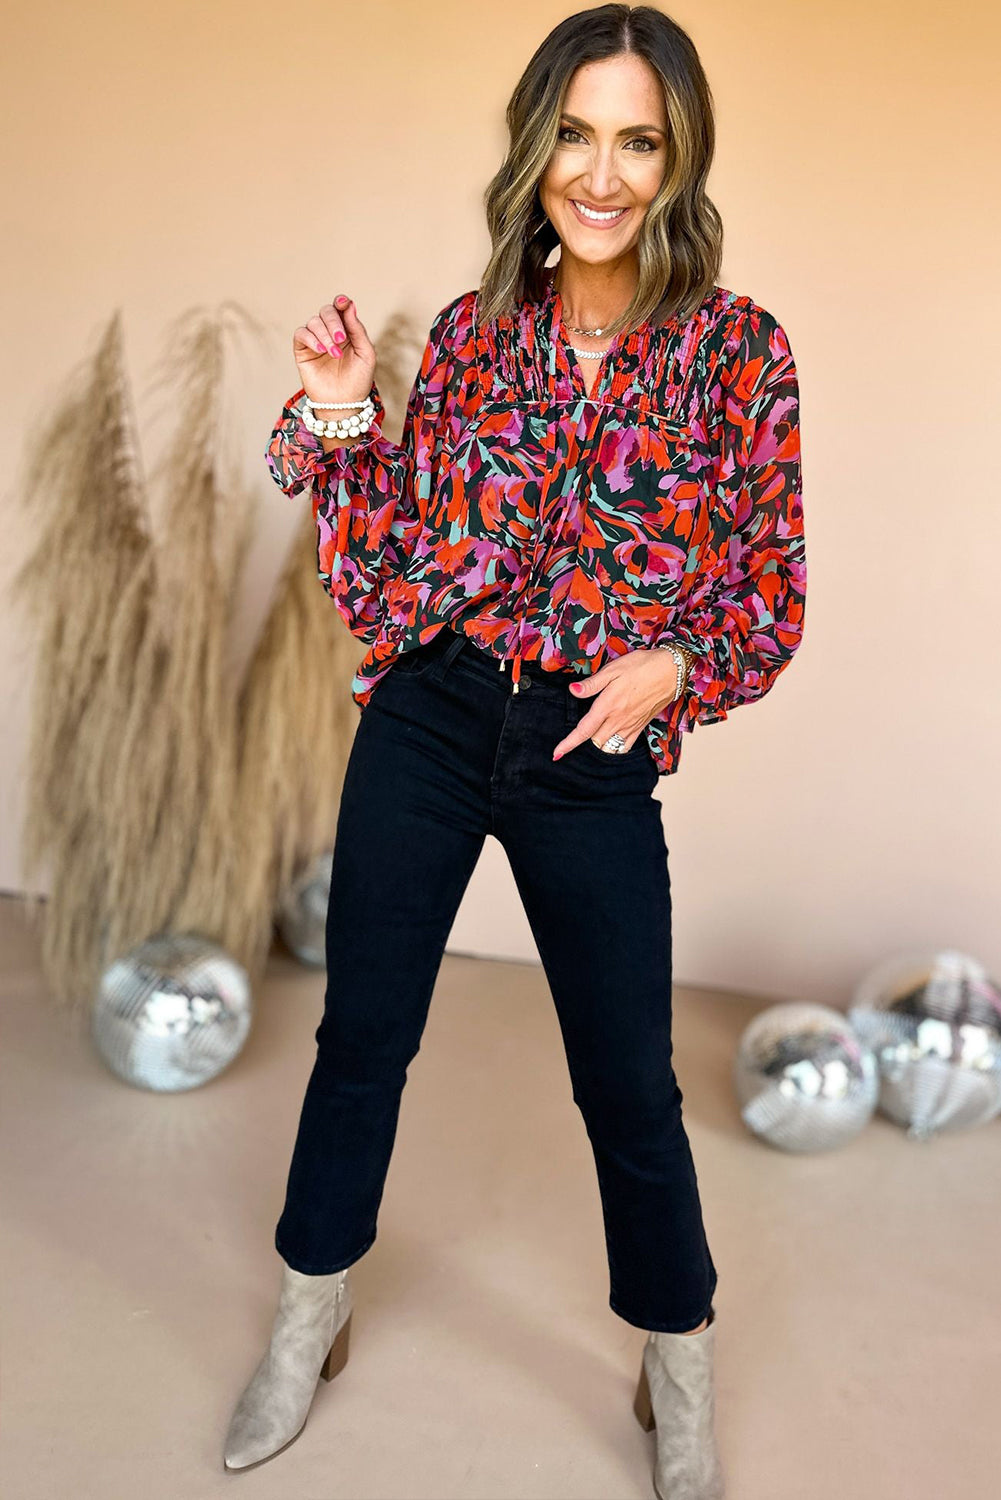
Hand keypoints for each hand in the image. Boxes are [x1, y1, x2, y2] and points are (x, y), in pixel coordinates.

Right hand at [292, 293, 376, 406]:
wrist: (344, 403)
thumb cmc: (358, 380)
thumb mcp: (366, 354)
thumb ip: (358, 330)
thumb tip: (349, 305)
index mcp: (347, 331)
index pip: (341, 309)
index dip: (341, 302)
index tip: (343, 303)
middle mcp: (330, 333)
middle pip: (326, 312)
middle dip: (333, 321)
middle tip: (341, 339)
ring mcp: (315, 341)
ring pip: (313, 322)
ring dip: (324, 335)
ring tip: (334, 353)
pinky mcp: (303, 351)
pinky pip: (301, 334)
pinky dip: (311, 338)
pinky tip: (321, 351)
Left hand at [551, 647, 680, 759]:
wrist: (672, 671)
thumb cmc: (643, 666)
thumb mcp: (614, 669)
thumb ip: (592, 684)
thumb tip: (573, 690)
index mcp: (607, 706)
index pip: (583, 730)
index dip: (568, 744)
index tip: (556, 754)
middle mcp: (618, 720)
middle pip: (594, 743)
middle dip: (582, 744)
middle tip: (573, 741)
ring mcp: (631, 725)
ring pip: (609, 747)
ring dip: (598, 746)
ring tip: (591, 740)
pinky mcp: (641, 726)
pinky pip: (625, 746)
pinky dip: (615, 747)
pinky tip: (611, 740)